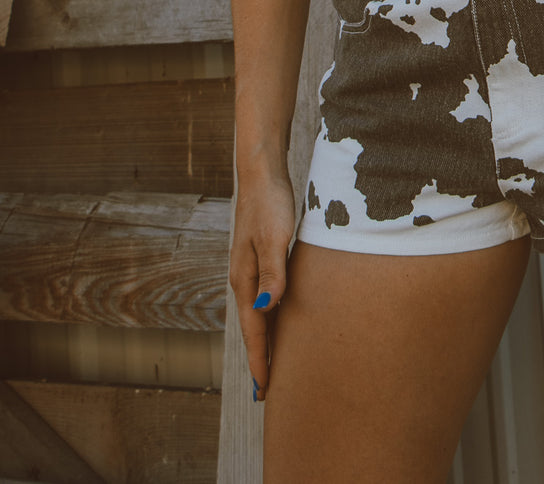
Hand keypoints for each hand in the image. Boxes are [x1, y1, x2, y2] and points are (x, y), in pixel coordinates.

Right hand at [230, 163, 297, 399]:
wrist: (262, 172)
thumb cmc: (270, 202)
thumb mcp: (274, 237)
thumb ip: (272, 273)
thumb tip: (268, 310)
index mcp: (244, 279)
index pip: (253, 330)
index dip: (259, 361)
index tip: (263, 392)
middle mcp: (243, 279)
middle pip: (253, 328)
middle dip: (259, 359)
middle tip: (265, 393)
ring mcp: (250, 269)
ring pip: (258, 315)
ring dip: (264, 341)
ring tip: (272, 365)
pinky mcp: (261, 259)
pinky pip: (264, 299)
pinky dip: (270, 319)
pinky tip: (277, 321)